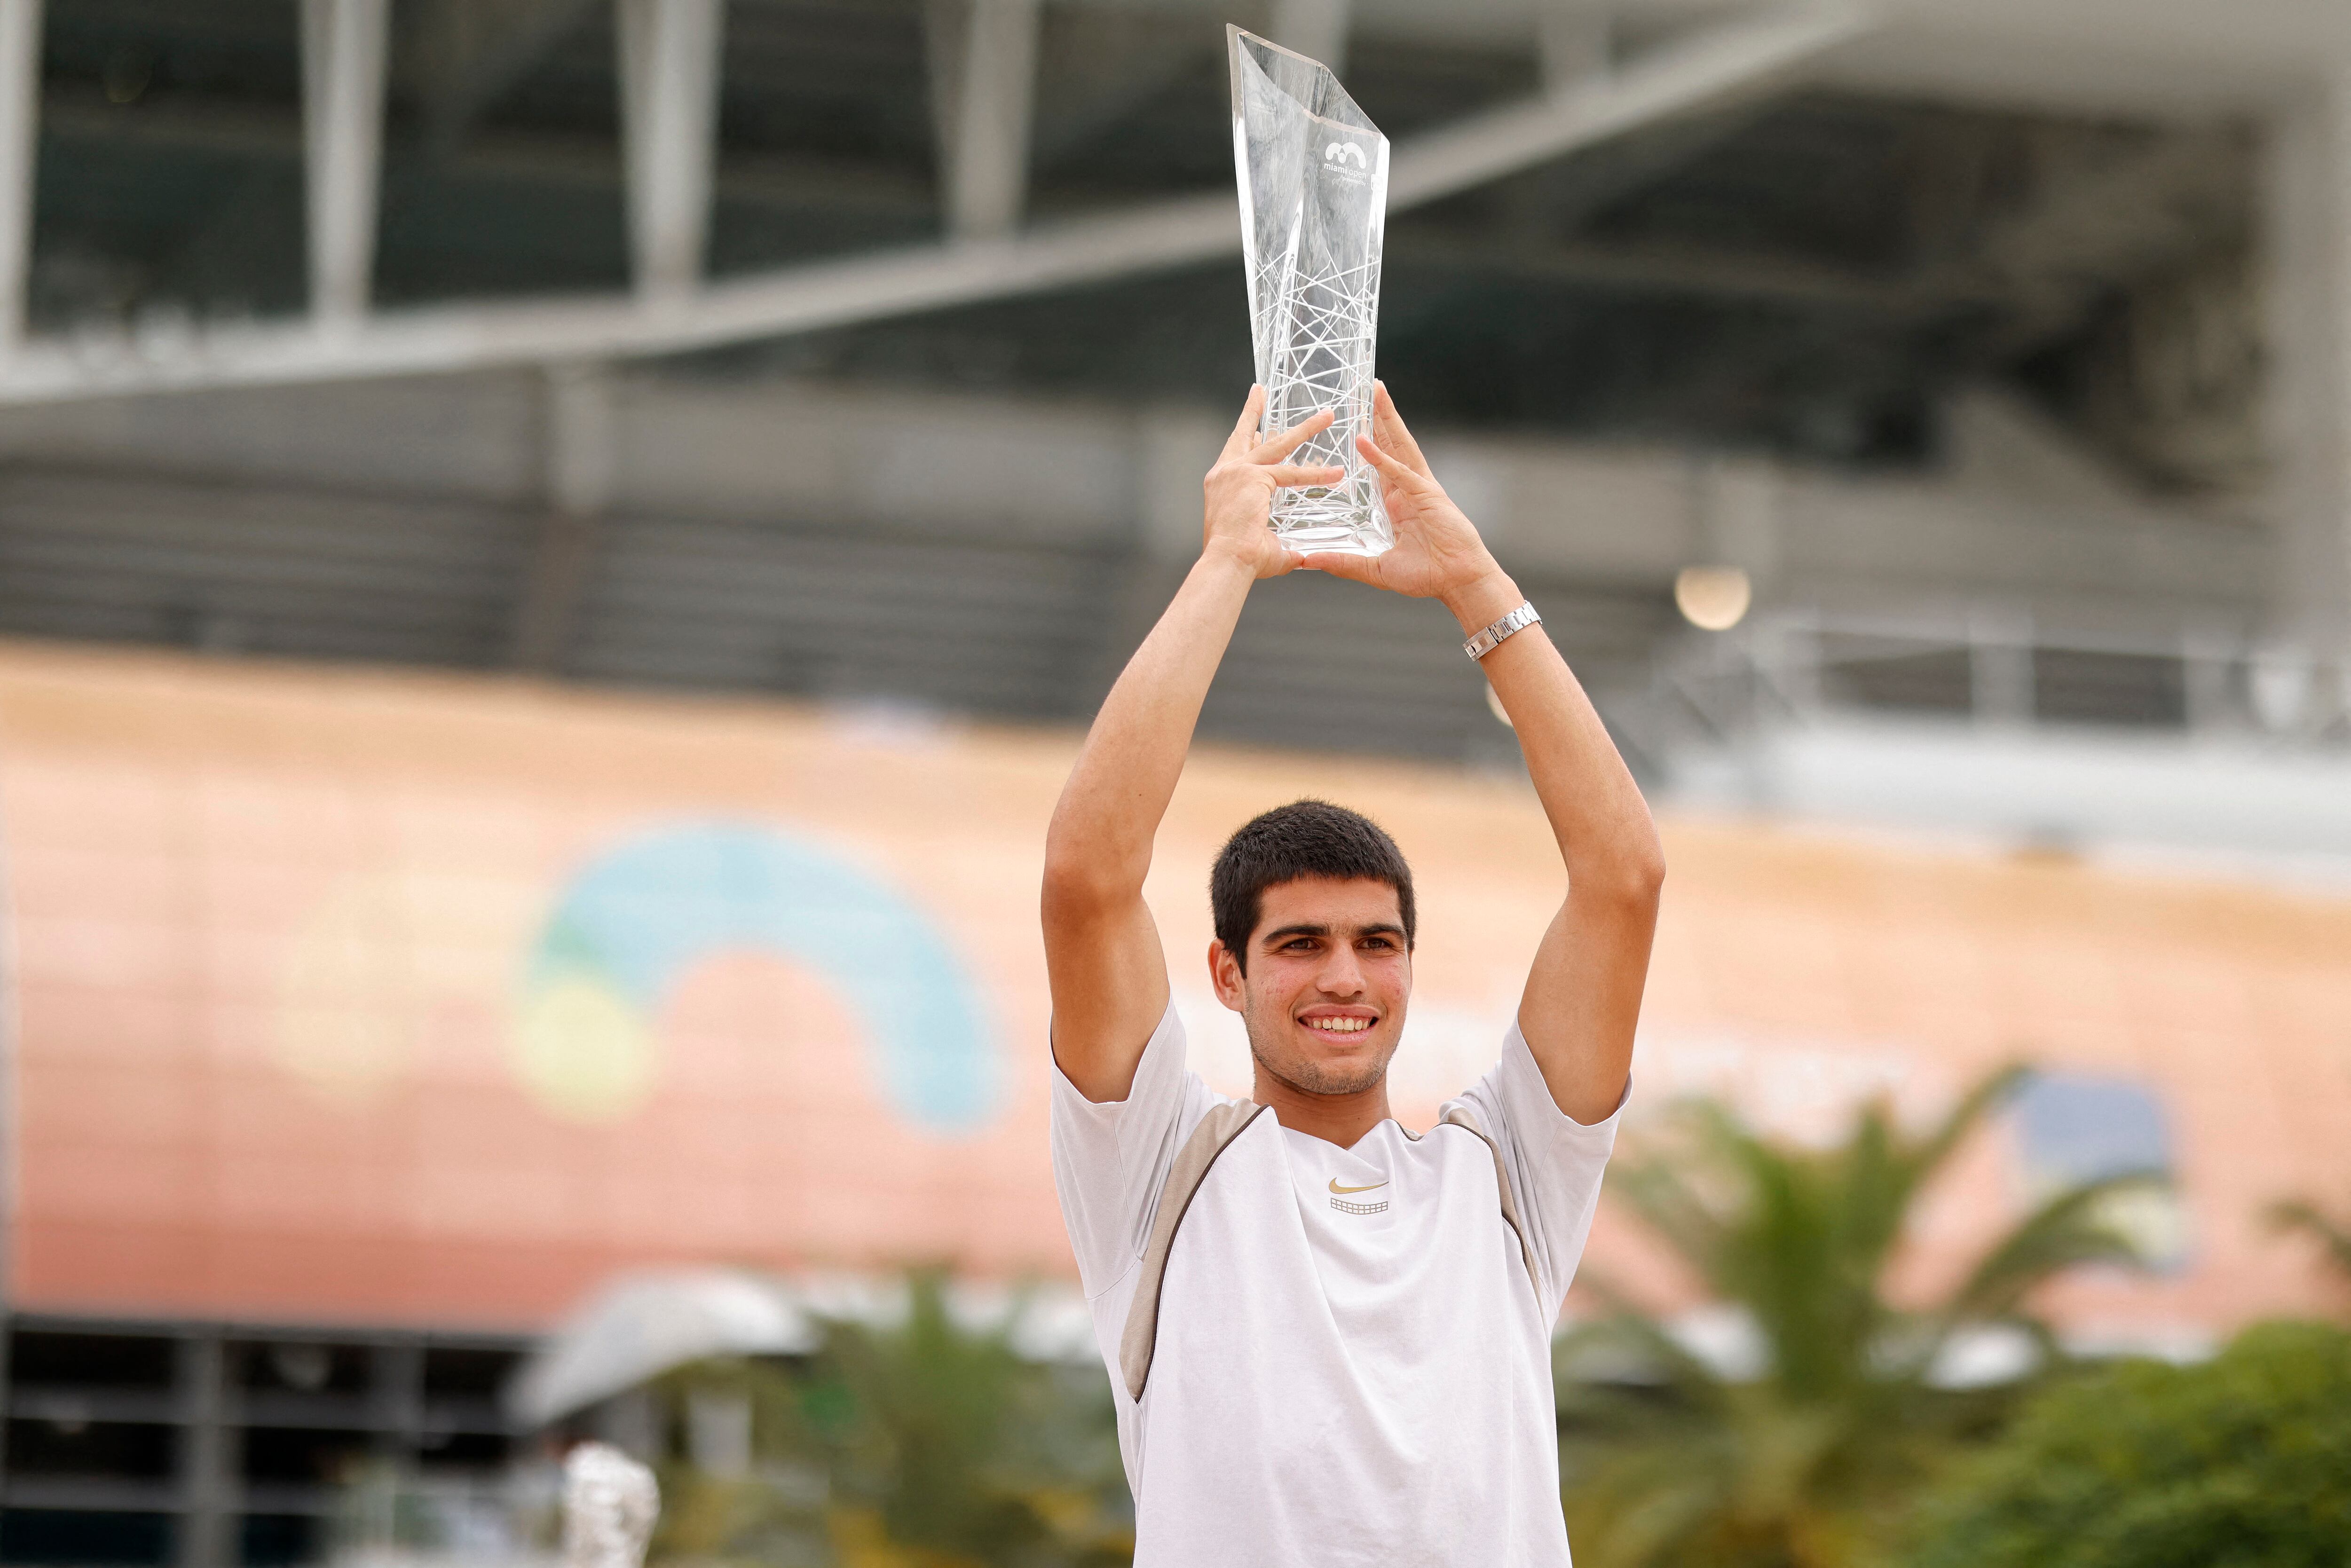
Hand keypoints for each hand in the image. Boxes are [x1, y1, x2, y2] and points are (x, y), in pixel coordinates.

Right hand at [1201, 385, 1344, 579]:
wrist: (1227, 562)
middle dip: (1253, 410)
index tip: (1254, 427)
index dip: (1246, 437)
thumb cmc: (1239, 560)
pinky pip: (1291, 474)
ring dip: (1306, 429)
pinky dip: (1316, 474)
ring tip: (1327, 416)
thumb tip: (1301, 555)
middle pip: (1244, 434)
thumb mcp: (1260, 540)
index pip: (1235, 453)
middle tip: (1260, 390)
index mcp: (1220, 485)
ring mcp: (1237, 471)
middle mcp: (1224, 473)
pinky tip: (1336, 472)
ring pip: (1278, 445)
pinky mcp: (1254, 477)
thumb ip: (1279, 540)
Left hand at [1301, 382, 1513, 619]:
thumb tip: (1309, 560)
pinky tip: (1365, 441)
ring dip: (1385, 418)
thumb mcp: (1376, 569)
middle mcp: (1407, 489)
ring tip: (1373, 390)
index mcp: (1397, 502)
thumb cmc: (1427, 576)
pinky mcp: (1428, 496)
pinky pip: (1401, 473)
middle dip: (1378, 415)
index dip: (1368, 440)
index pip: (1377, 463)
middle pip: (1389, 443)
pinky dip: (1383, 457)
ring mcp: (1419, 489)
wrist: (1459, 584)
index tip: (1353, 420)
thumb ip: (1344, 562)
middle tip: (1364, 387)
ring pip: (1399, 446)